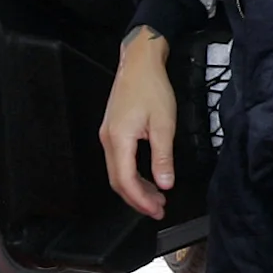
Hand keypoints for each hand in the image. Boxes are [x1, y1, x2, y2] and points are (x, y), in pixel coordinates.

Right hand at [101, 29, 179, 219]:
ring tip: (156, 198)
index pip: (125, 180)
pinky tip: (147, 179)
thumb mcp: (163, 124)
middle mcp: (108, 140)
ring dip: (135, 188)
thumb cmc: (151, 87)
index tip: (156, 210)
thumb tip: (164, 183)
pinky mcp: (112, 131)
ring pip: (118, 172)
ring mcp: (108, 136)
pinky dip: (132, 175)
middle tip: (158, 210)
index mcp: (119, 139)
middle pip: (118, 181)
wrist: (139, 62)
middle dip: (137, 199)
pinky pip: (119, 161)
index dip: (140, 199)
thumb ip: (162, 156)